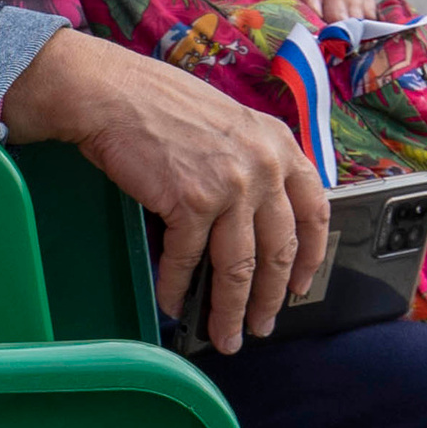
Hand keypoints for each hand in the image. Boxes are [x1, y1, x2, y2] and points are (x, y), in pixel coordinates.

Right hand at [0, 27, 329, 353]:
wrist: (112, 92)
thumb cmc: (161, 102)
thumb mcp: (229, 121)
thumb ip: (252, 161)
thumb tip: (254, 218)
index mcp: (277, 144)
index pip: (314, 210)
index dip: (310, 256)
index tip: (301, 284)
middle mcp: (263, 167)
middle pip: (278, 250)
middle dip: (270, 298)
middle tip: (261, 325)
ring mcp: (230, 186)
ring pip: (238, 268)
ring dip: (230, 310)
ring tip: (225, 335)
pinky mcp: (191, 203)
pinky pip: (187, 262)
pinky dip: (177, 289)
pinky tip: (172, 304)